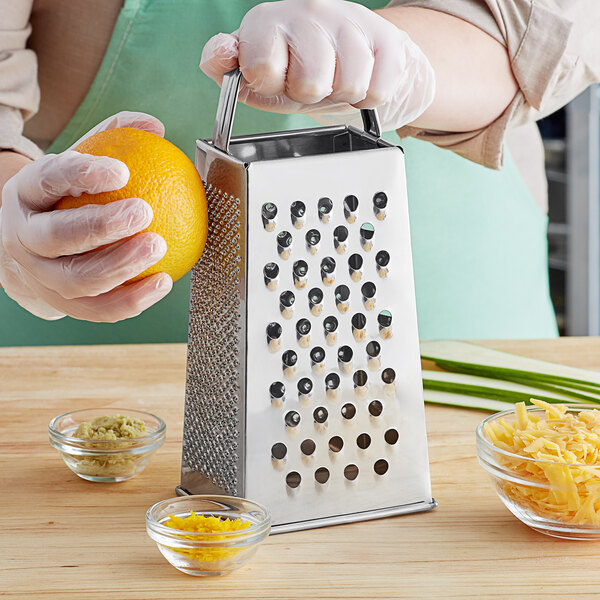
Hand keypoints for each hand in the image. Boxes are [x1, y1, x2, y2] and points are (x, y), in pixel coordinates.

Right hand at [0, 111, 172, 321]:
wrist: (37, 248)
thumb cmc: (67, 199)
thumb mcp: (82, 164)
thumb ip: (115, 140)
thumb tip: (155, 126)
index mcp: (27, 194)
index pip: (48, 180)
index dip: (82, 174)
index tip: (123, 170)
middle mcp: (24, 237)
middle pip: (56, 236)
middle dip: (100, 226)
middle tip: (145, 213)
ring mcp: (41, 276)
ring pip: (76, 279)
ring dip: (120, 267)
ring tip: (159, 247)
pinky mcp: (63, 305)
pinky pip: (97, 309)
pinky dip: (131, 300)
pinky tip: (164, 282)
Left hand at [200, 0, 434, 130]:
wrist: (354, 56)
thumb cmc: (298, 67)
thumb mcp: (255, 72)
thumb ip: (225, 66)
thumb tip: (219, 55)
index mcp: (269, 20)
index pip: (263, 67)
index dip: (271, 85)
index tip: (276, 78)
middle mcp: (309, 11)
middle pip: (310, 83)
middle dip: (310, 94)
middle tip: (309, 83)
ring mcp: (351, 22)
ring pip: (349, 86)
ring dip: (341, 95)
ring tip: (334, 80)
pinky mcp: (387, 39)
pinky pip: (378, 90)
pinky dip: (369, 96)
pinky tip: (361, 79)